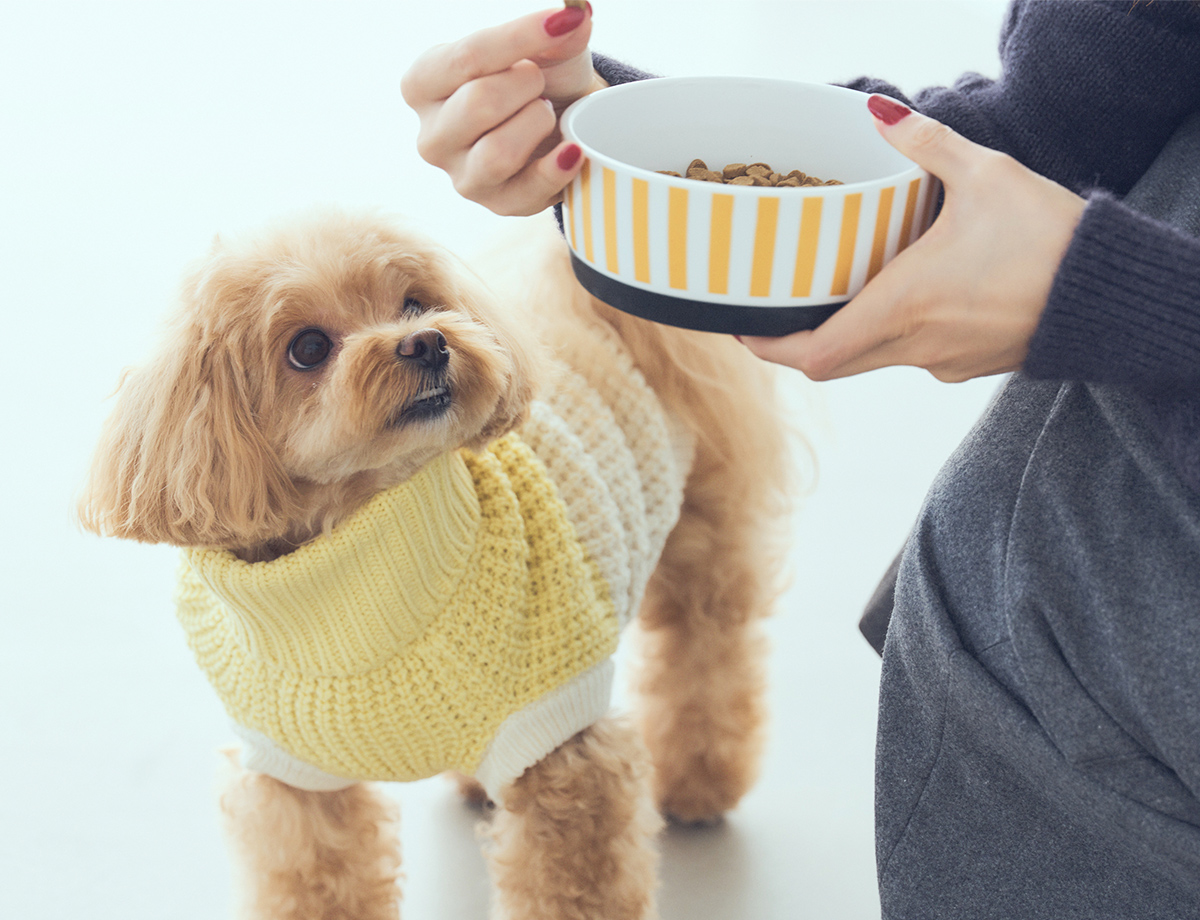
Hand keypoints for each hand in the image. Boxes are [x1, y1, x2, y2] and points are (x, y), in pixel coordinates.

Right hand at [401, 4, 604, 216]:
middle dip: (526, 86)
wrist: (566, 121)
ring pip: (497, 153)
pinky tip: (572, 148)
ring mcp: (461, 176)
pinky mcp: (496, 204)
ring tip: (547, 113)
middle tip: (540, 82)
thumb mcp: (546, 45)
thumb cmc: (542, 76)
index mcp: (424, 84)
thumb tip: (576, 16)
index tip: (563, 21)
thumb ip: (554, 30)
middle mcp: (432, 135)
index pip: (466, 57)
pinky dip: (558, 167)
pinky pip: (527, 190)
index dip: (520, 38)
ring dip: (537, 124)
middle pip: (478, 104)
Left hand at [740, 96, 1086, 381]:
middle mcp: (915, 345)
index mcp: (904, 306)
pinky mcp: (968, 366)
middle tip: (774, 311)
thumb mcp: (986, 176)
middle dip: (798, 343)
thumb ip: (926, 145)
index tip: (746, 328)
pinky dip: (893, 333)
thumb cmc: (1051, 238)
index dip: (770, 348)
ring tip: (836, 291)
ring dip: (848, 333)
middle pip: (833, 364)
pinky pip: (912, 355)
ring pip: (872, 359)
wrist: (1111, 292)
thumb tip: (879, 112)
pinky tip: (905, 295)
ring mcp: (942, 363)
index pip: (814, 354)